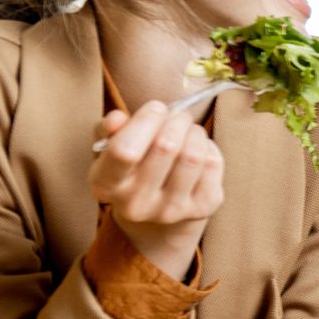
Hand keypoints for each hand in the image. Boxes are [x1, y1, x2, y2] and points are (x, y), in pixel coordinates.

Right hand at [89, 101, 223, 276]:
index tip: (156, 107)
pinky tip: (199, 149)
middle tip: (178, 114)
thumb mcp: (110, 147)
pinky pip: (213, 164)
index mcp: (105, 186)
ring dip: (195, 132)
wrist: (154, 209)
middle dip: (176, 120)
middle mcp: (136, 204)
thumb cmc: (131, 167)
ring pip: (194, 156)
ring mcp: (170, 210)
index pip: (125, 151)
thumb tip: (117, 118)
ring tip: (188, 129)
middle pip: (166, 147)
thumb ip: (108, 130)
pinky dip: (209, 147)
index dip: (145, 122)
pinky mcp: (201, 208)